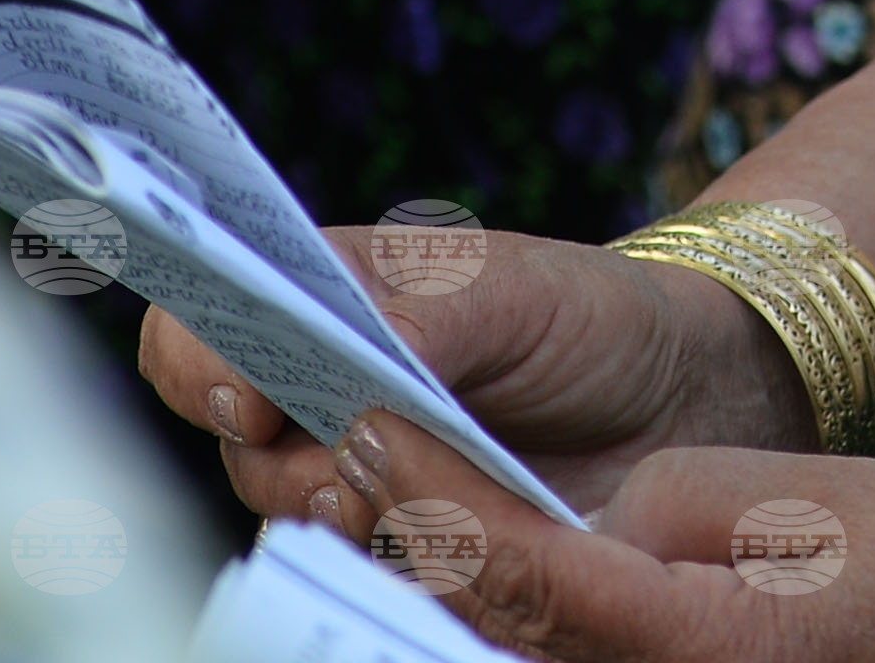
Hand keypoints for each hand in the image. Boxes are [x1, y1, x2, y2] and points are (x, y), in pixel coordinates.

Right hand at [140, 224, 816, 523]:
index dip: (199, 359)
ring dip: (346, 523)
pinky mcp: (404, 555)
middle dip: (288, 461)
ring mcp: (358, 483)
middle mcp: (322, 396)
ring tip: (421, 506)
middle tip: (361, 465)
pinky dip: (393, 576)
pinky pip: (357, 585)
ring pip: (291, 527)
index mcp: (330, 303)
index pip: (202, 329)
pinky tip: (447, 554)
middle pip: (236, 448)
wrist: (675, 403)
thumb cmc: (586, 317)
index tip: (249, 393)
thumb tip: (361, 353)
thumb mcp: (518, 289)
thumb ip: (430, 310)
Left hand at [314, 412, 874, 662]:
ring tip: (384, 513)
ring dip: (458, 601)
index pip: (520, 570)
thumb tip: (598, 526)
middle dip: (413, 567)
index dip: (432, 494)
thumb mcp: (818, 500)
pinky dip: (530, 627)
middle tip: (330, 477)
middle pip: (499, 649)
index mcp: (691, 642)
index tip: (365, 426)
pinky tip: (492, 575)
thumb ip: (682, 510)